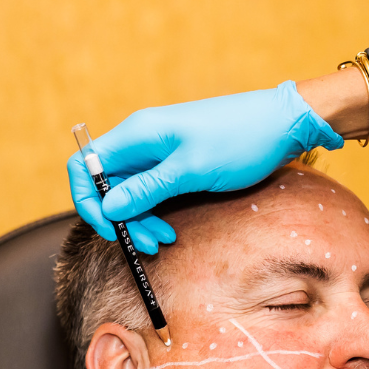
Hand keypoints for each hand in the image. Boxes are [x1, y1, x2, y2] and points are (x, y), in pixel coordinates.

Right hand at [68, 80, 343, 252]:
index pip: (86, 165)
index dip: (87, 199)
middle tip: (149, 243)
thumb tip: (108, 207)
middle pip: (108, 184)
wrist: (282, 124)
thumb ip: (147, 189)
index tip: (109, 228)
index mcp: (137, 134)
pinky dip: (156, 212)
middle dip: (122, 218)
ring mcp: (159, 152)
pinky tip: (171, 230)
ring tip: (164, 241)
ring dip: (140, 220)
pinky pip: (152, 192)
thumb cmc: (240, 140)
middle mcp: (141, 141)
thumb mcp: (191, 170)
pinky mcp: (177, 163)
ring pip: (131, 192)